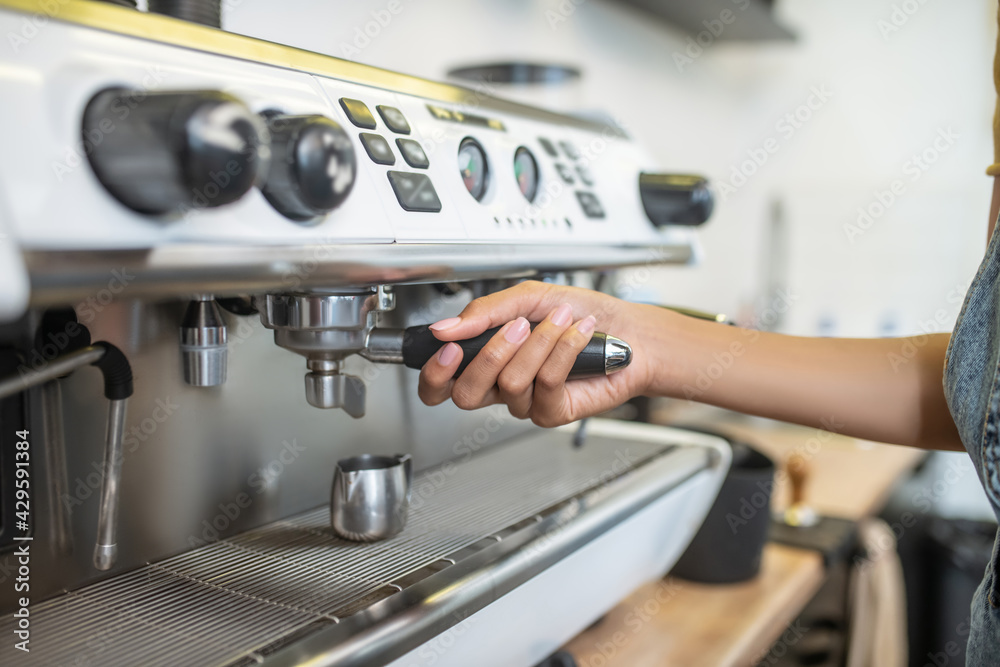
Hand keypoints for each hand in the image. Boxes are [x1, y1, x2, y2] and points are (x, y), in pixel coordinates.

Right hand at [417, 281, 666, 425]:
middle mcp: (501, 385)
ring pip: (511, 383)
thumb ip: (483, 313)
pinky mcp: (553, 411)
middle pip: (466, 394)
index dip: (434, 374)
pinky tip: (577, 334)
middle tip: (515, 328)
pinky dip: (563, 351)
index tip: (447, 347)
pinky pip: (545, 383)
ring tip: (560, 321)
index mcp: (484, 360)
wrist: (627, 330)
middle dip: (488, 356)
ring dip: (539, 343)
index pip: (439, 385)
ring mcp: (526, 401)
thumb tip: (444, 328)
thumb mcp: (526, 298)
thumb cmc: (578, 313)